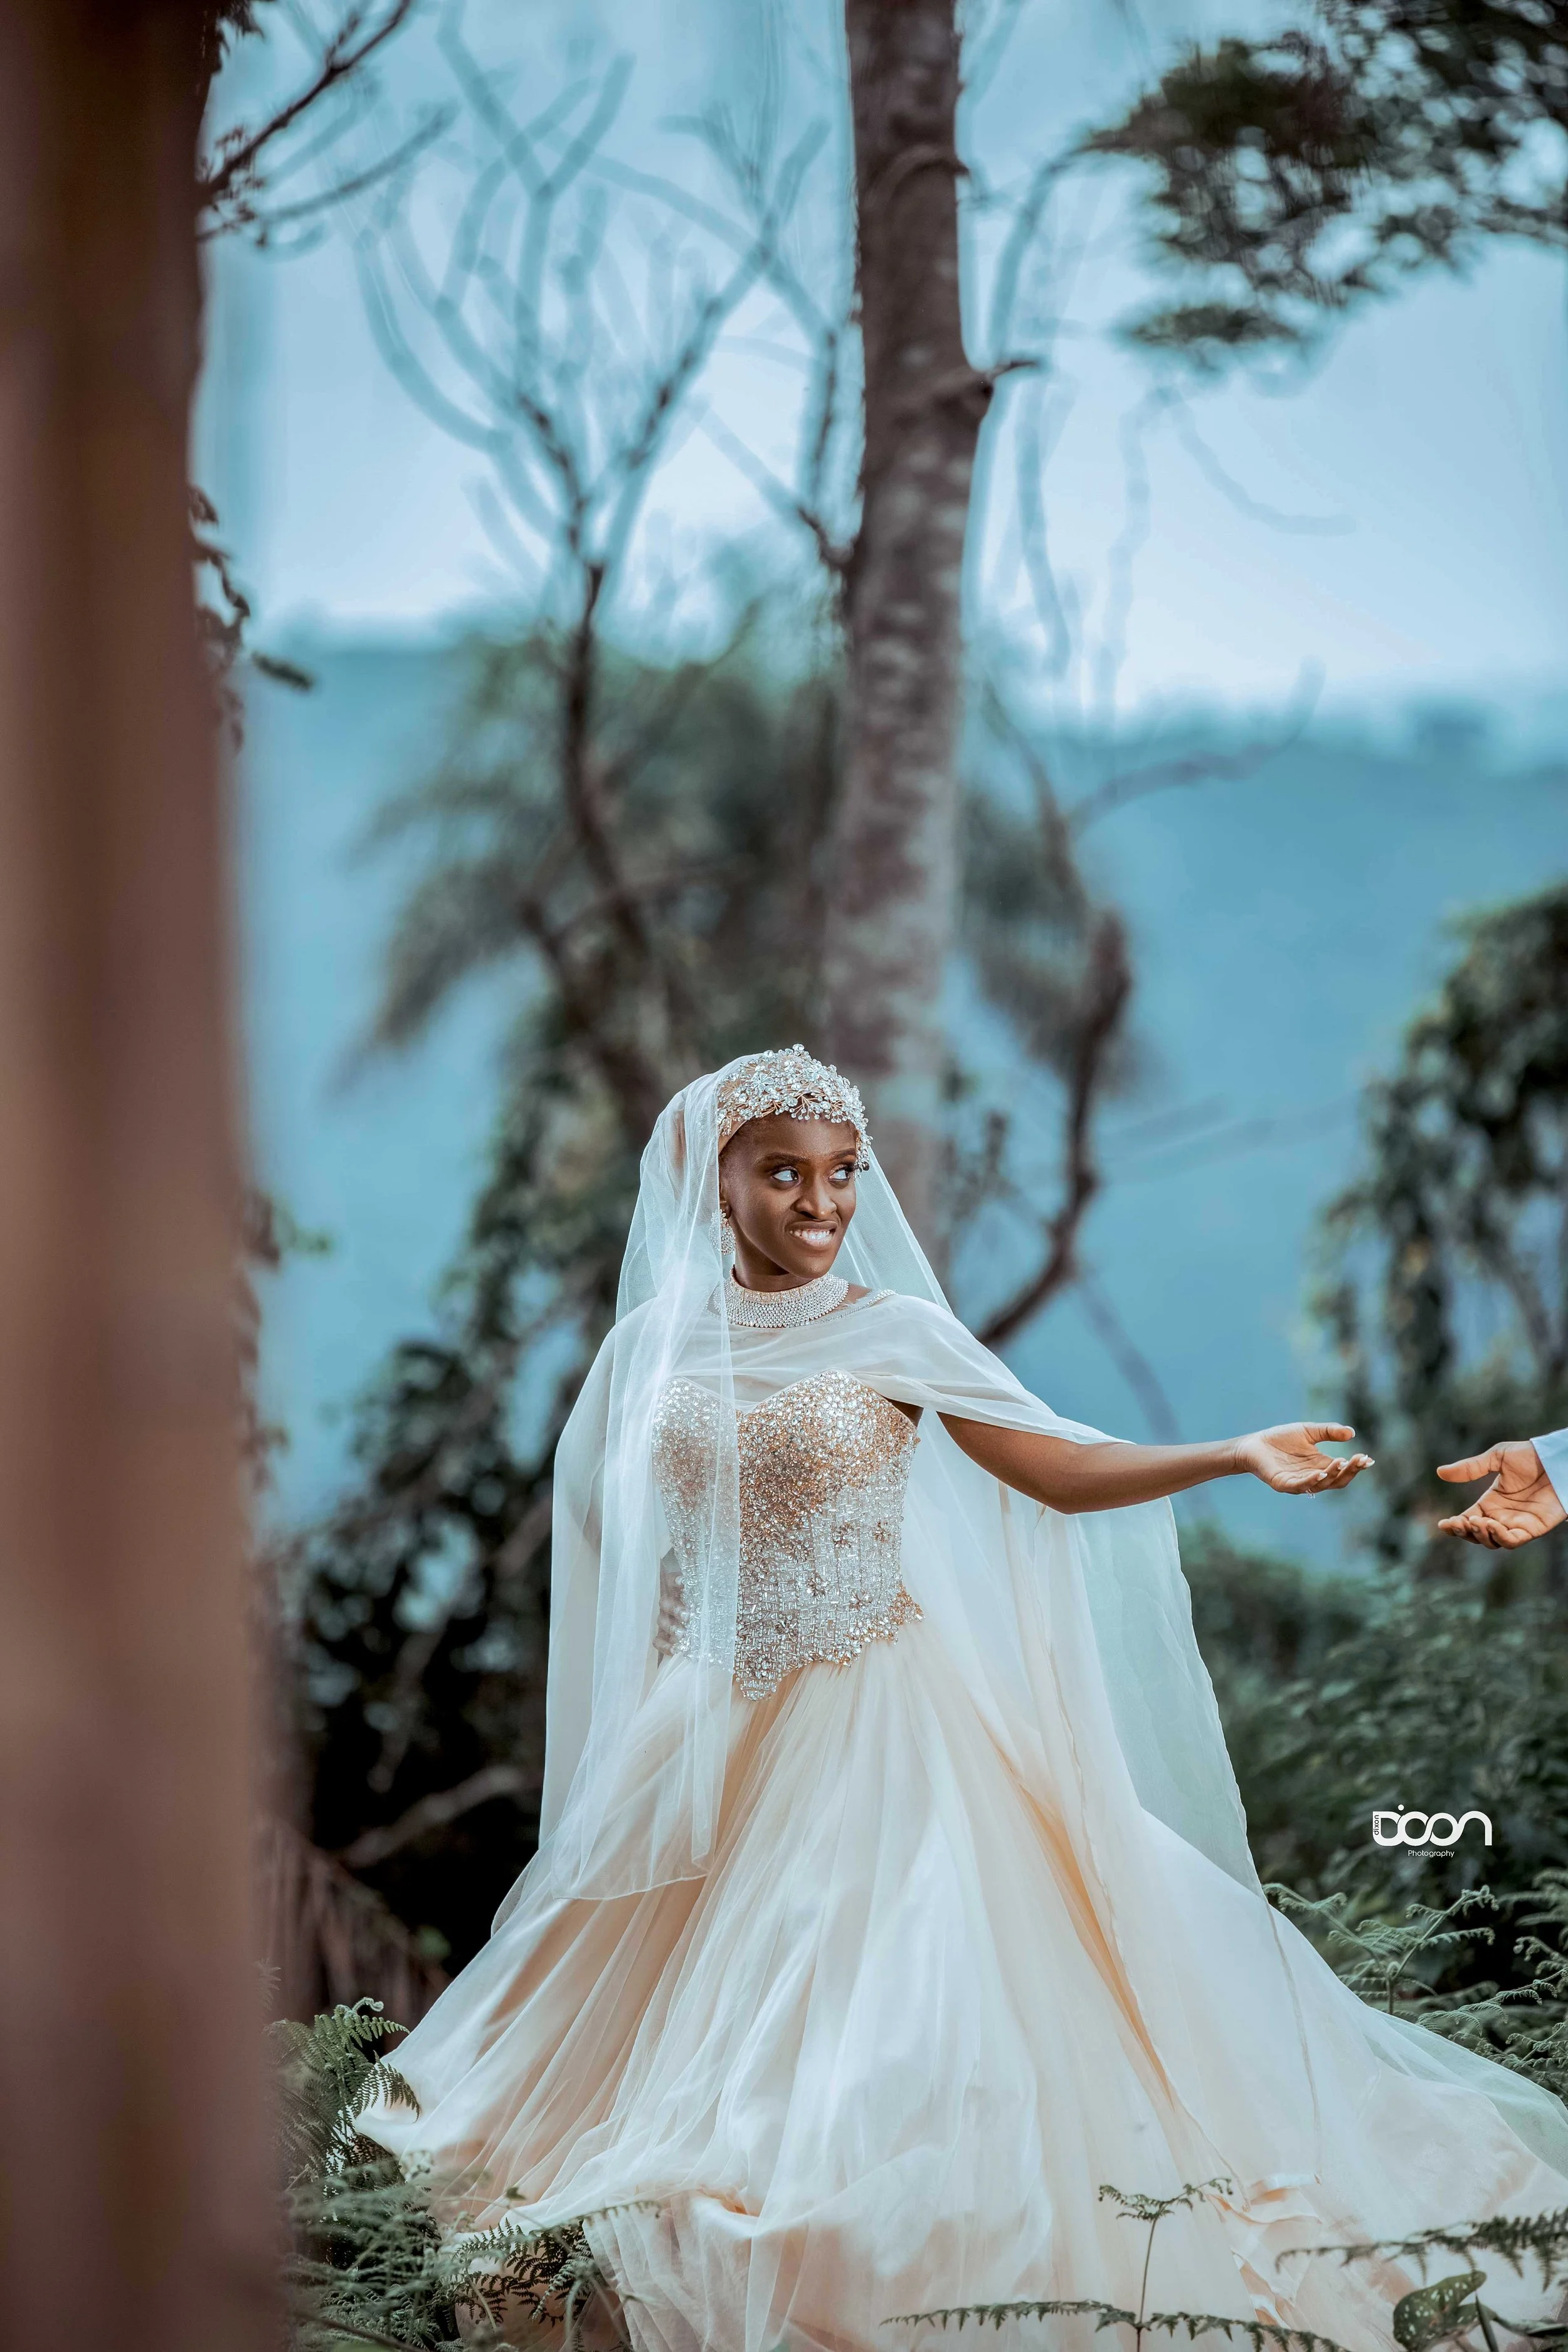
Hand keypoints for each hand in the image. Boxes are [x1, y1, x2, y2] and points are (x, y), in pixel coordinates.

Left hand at [1238, 1423, 1372, 1495]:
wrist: (1254, 1443)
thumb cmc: (1281, 1439)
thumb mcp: (1309, 1431)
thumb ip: (1329, 1432)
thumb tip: (1352, 1432)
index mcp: (1320, 1466)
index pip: (1343, 1471)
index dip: (1356, 1466)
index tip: (1368, 1458)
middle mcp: (1312, 1477)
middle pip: (1337, 1481)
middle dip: (1350, 1471)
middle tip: (1360, 1460)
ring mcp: (1298, 1483)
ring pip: (1321, 1484)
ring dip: (1332, 1474)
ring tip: (1341, 1462)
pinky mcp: (1283, 1484)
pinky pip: (1300, 1486)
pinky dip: (1311, 1480)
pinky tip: (1321, 1473)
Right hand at [1436, 1442, 1565, 1548]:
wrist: (1556, 1461)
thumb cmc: (1530, 1456)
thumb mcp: (1497, 1457)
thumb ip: (1470, 1468)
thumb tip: (1440, 1472)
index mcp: (1490, 1502)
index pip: (1467, 1519)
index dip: (1454, 1525)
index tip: (1443, 1523)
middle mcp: (1500, 1516)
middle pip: (1476, 1535)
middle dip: (1464, 1532)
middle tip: (1459, 1521)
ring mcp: (1516, 1524)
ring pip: (1492, 1542)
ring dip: (1481, 1535)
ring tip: (1477, 1520)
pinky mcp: (1532, 1529)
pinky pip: (1513, 1541)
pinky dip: (1500, 1537)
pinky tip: (1492, 1524)